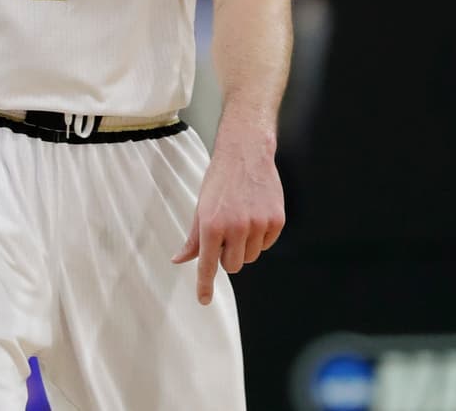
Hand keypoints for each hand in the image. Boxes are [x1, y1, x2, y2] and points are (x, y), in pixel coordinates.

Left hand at [172, 125, 284, 304]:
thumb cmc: (219, 181)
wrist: (245, 154)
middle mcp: (235, 227)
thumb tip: (179, 260)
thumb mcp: (200, 207)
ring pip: (250, 256)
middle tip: (225, 233)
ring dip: (244, 246)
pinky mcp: (276, 221)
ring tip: (240, 219)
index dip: (205, 285)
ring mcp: (258, 225)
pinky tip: (255, 215)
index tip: (203, 300)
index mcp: (212, 224)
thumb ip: (192, 239)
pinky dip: (260, 237)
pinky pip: (267, 244)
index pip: (207, 264)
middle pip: (232, 266)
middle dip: (227, 255)